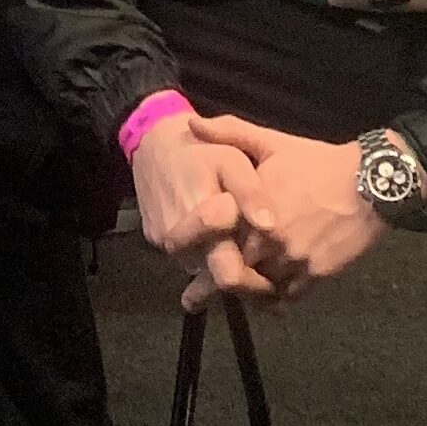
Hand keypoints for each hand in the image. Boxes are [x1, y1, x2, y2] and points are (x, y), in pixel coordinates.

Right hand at [130, 112, 278, 312]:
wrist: (151, 139)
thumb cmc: (200, 151)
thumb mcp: (233, 161)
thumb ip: (251, 194)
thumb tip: (270, 227)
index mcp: (202, 220)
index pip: (228, 275)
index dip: (253, 285)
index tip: (274, 285)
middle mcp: (177, 239)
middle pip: (213, 277)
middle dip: (239, 280)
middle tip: (263, 275)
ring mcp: (160, 240)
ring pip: (198, 268)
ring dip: (219, 266)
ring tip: (241, 254)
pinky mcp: (152, 236)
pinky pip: (183, 256)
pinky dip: (201, 254)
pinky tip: (215, 239)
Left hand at [193, 115, 397, 303]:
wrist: (373, 183)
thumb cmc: (317, 162)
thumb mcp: (271, 142)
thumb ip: (229, 133)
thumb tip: (191, 122)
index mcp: (249, 209)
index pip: (214, 237)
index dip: (204, 245)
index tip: (195, 249)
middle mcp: (269, 240)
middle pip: (234, 267)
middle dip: (220, 273)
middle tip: (202, 286)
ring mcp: (295, 260)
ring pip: (260, 285)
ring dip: (250, 285)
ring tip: (239, 285)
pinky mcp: (319, 274)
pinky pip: (290, 295)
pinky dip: (277, 296)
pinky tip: (271, 292)